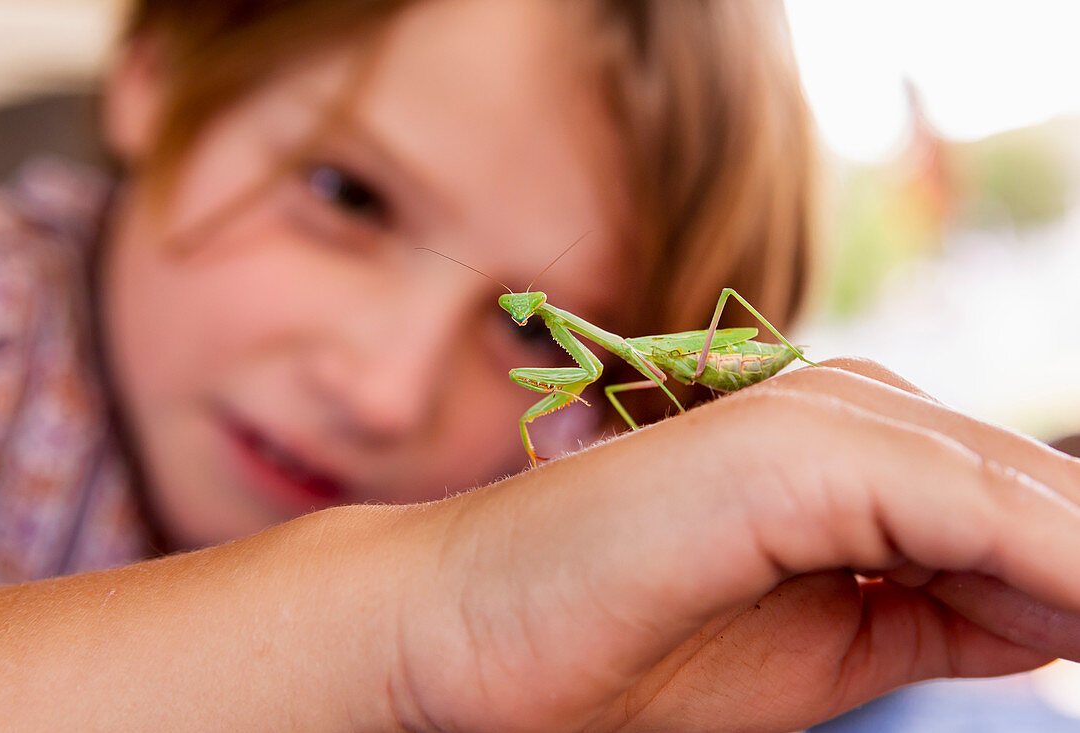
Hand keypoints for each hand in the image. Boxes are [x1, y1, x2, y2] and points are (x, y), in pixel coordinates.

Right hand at [382, 358, 1079, 731]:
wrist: (462, 630)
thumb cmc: (618, 642)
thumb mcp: (826, 643)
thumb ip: (940, 609)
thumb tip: (1055, 610)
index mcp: (846, 449)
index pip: (1015, 505)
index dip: (1077, 581)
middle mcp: (841, 411)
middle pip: (1030, 489)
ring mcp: (813, 418)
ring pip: (1015, 492)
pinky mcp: (784, 449)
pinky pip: (962, 507)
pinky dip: (1048, 563)